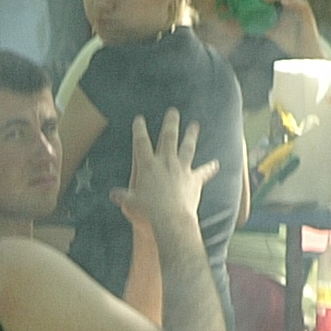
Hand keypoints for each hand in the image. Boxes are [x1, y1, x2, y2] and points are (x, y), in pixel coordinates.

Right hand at [110, 110, 216, 235]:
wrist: (171, 219)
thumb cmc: (148, 212)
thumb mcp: (131, 204)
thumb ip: (123, 197)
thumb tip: (114, 195)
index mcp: (147, 165)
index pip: (141, 142)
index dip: (139, 129)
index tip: (139, 119)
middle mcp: (165, 162)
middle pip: (168, 137)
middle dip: (170, 122)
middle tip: (173, 111)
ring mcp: (181, 169)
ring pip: (188, 147)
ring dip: (191, 135)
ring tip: (194, 125)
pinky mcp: (194, 179)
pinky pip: (204, 172)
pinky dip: (210, 168)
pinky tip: (216, 164)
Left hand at [259, 0, 322, 53]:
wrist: (305, 53)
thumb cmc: (291, 39)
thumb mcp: (271, 30)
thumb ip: (258, 24)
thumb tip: (240, 22)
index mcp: (287, 1)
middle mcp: (294, 1)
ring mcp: (301, 7)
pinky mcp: (307, 15)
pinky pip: (300, 5)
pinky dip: (292, 2)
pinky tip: (284, 1)